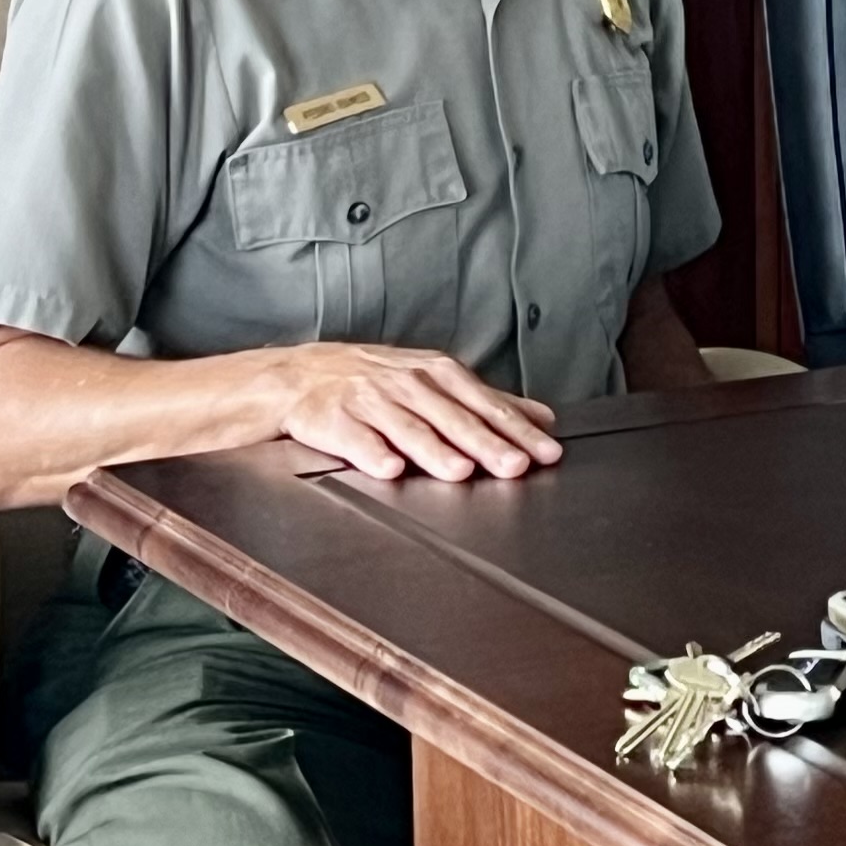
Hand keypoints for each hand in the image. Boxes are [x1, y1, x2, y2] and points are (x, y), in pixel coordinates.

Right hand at [272, 343, 561, 483]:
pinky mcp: (334, 420)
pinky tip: (390, 468)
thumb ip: (488, 402)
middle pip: (453, 418)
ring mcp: (370, 401)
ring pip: (408, 428)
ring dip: (435, 450)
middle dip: (486, 443)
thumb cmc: (375, 380)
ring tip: (460, 471)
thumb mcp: (434, 379)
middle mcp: (407, 384)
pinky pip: (357, 439)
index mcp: (438, 374)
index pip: (486, 405)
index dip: (518, 430)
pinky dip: (374, 453)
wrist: (299, 376)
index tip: (546, 453)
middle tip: (515, 466)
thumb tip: (543, 418)